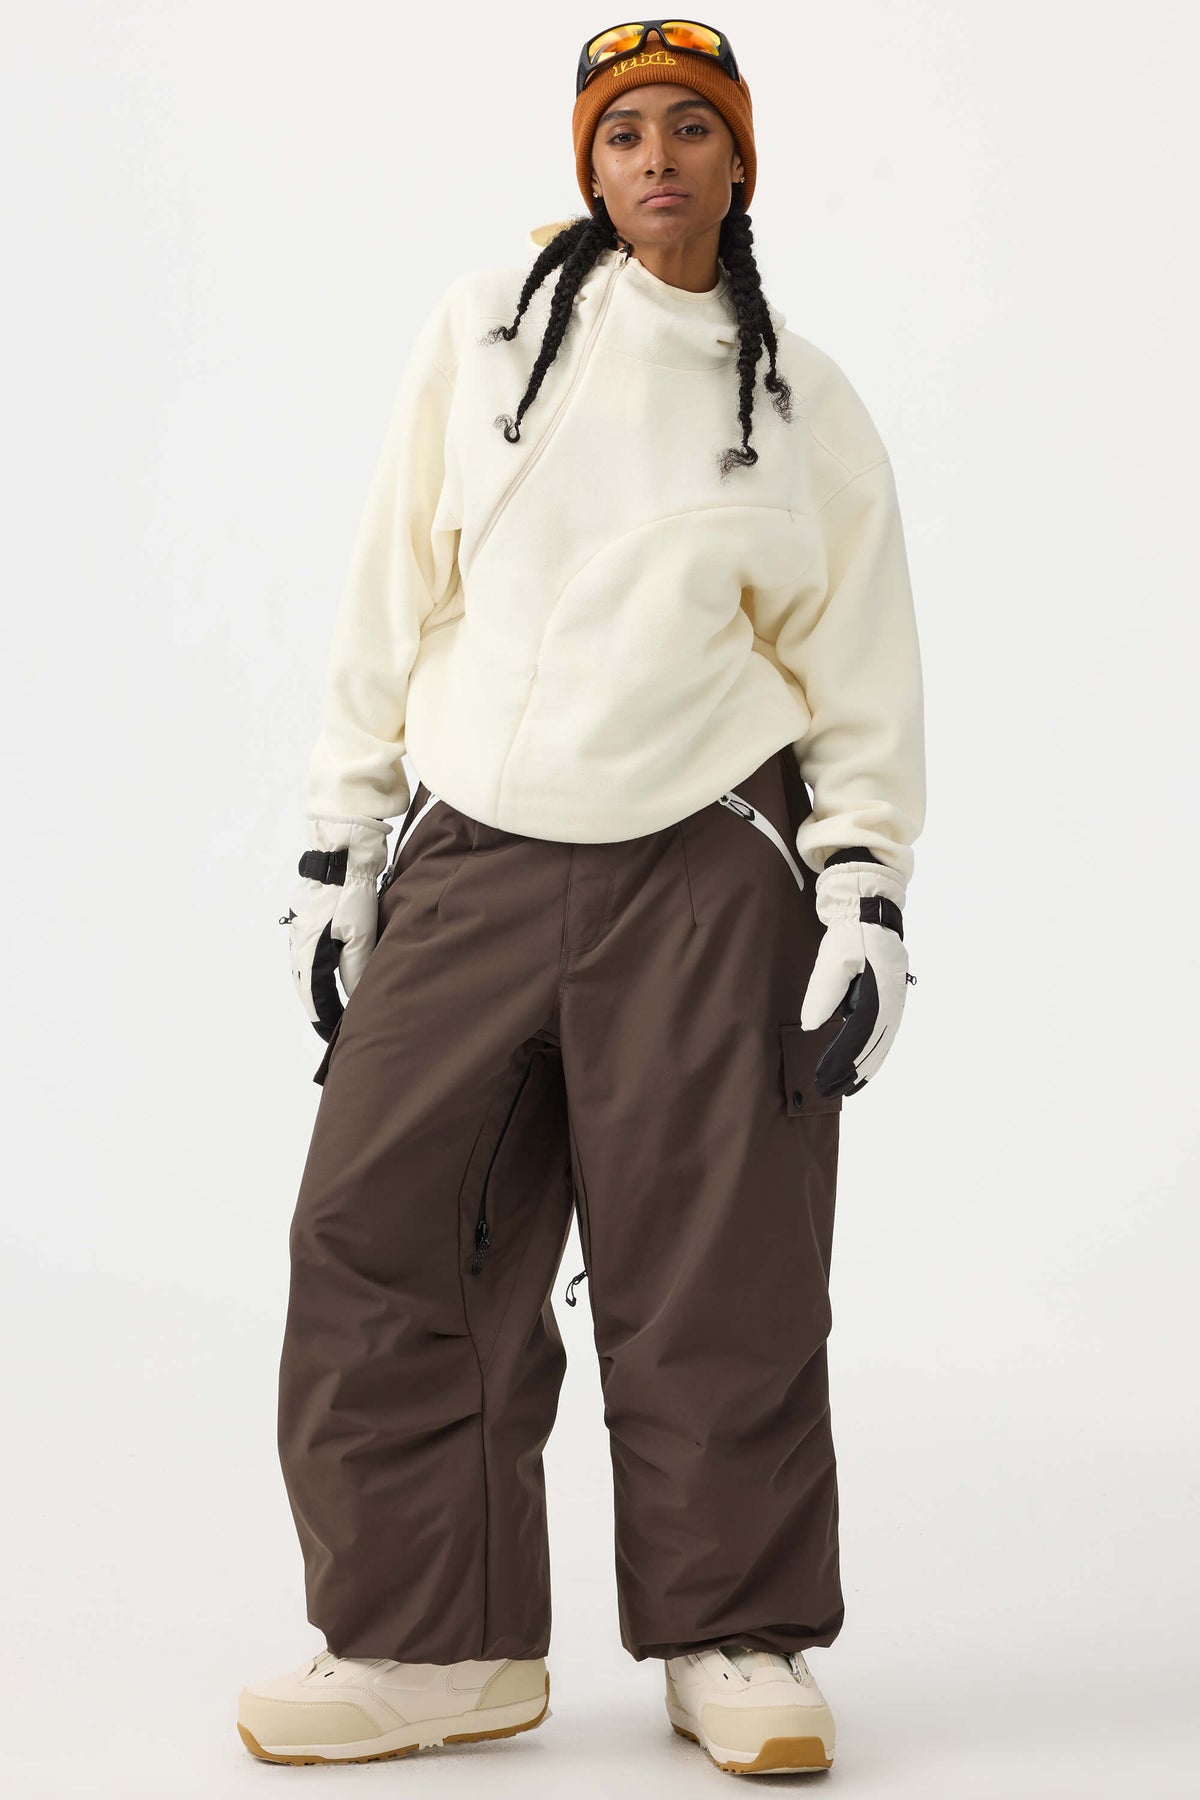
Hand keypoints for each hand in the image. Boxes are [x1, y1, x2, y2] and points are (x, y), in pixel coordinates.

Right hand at [282, 816, 389, 1039]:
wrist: (342, 850)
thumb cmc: (352, 891)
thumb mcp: (360, 934)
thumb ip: (357, 967)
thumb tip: (357, 994)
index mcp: (308, 950)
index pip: (314, 996)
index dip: (324, 1017)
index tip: (331, 1035)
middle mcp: (298, 940)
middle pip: (306, 983)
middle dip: (318, 1004)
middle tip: (331, 1022)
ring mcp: (300, 925)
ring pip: (306, 964)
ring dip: (316, 984)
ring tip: (331, 1000)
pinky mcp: (307, 911)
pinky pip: (308, 946)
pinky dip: (317, 963)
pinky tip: (329, 965)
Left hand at [800, 860, 911, 1097]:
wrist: (871, 909)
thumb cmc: (851, 931)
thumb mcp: (834, 957)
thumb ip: (823, 992)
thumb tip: (811, 1025)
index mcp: (881, 989)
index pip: (861, 1033)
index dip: (844, 1058)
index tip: (827, 1076)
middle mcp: (893, 998)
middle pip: (876, 1043)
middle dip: (855, 1070)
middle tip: (833, 1090)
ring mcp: (895, 998)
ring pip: (883, 1040)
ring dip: (867, 1065)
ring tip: (850, 1086)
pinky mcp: (890, 996)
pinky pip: (883, 1031)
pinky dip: (873, 1050)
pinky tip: (863, 1064)